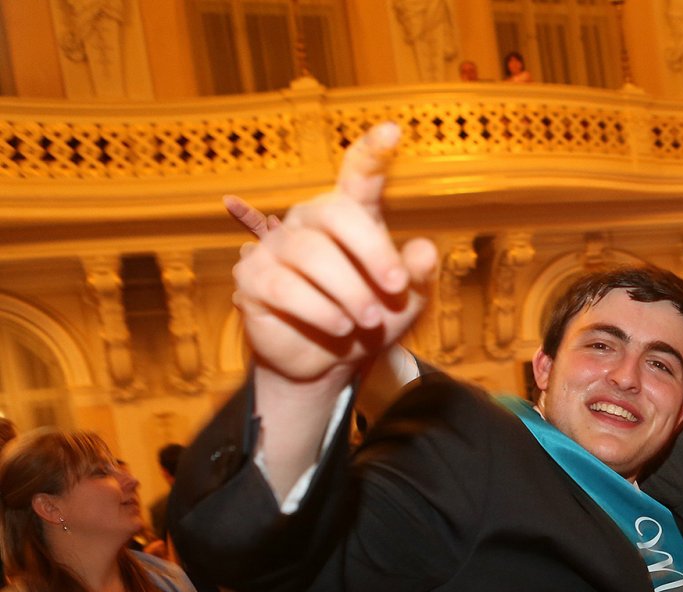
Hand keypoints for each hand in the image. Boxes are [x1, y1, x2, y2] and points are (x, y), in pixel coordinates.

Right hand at [232, 123, 437, 384]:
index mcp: (349, 215)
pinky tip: (340, 327)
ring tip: (367, 320)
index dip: (372, 152)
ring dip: (350, 293)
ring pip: (312, 256)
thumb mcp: (405, 302)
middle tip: (395, 288)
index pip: (358, 175)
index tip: (393, 131)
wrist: (326, 362)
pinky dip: (321, 311)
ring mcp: (275, 247)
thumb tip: (424, 251)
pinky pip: (285, 287)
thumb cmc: (368, 320)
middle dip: (372, 252)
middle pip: (336, 215)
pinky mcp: (252, 279)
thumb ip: (416, 276)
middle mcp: (309, 221)